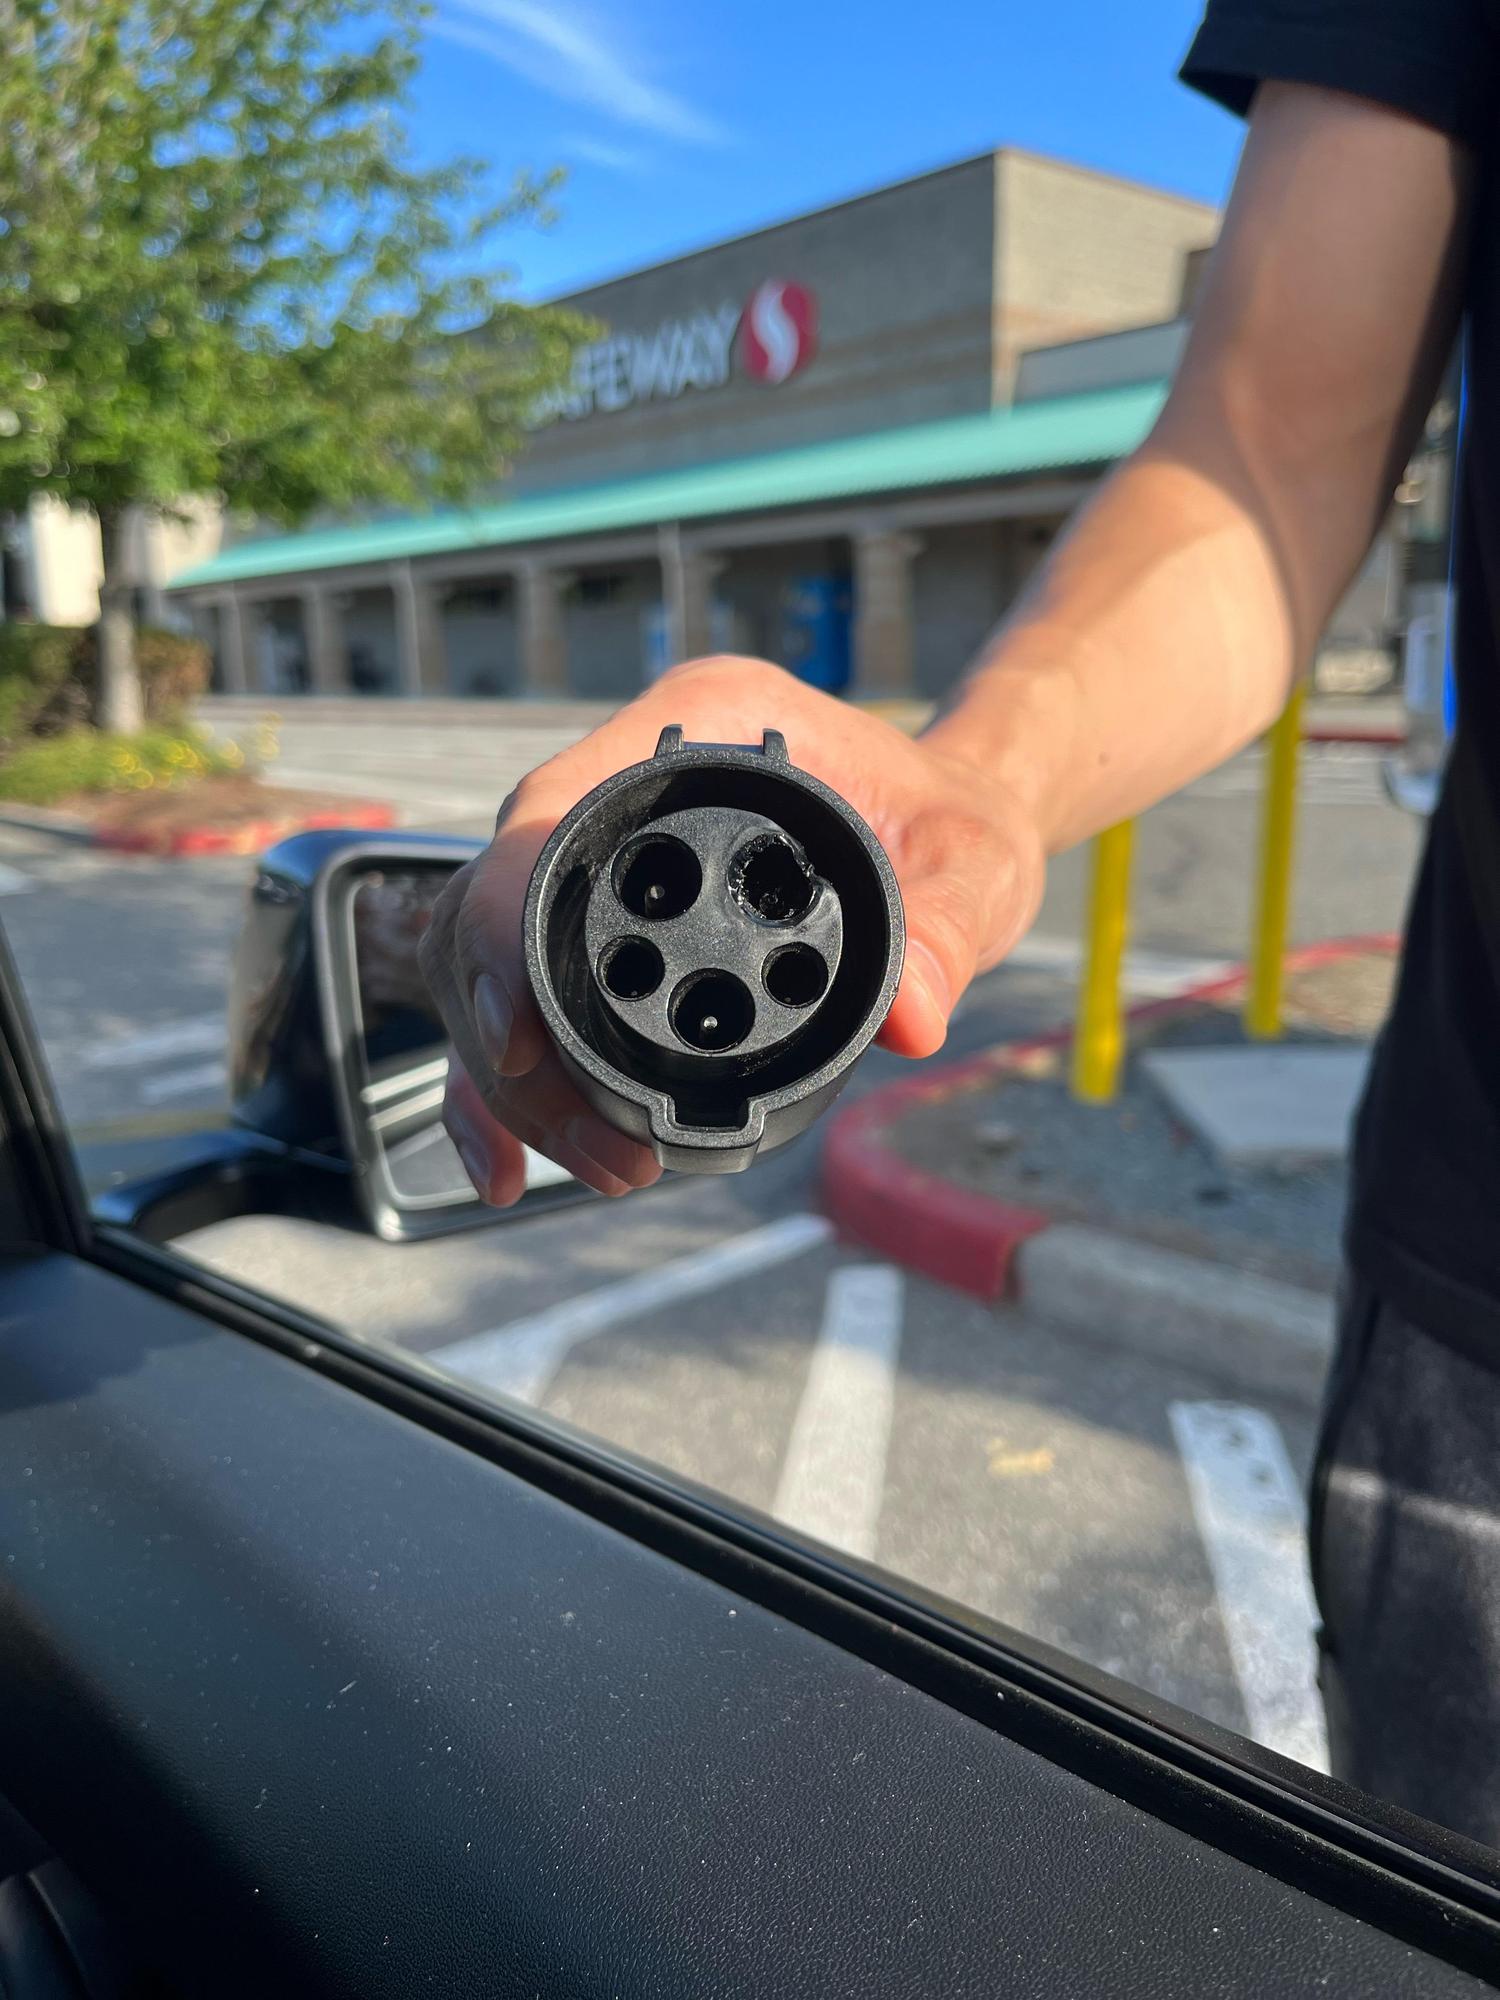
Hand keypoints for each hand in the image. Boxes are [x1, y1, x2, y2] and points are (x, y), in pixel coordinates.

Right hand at [418, 655, 1044, 1203]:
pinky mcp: (600, 921)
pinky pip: (519, 1001)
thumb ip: (944, 929)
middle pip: (494, 908)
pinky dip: (506, 1086)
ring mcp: (602, 854)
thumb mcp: (971, 859)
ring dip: (506, 1080)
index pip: (551, 814)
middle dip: (514, 1047)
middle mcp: (625, 784)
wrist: (949, 822)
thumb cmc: (949, 817)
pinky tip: (512, 1166)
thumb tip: (911, 1018)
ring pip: (486, 966)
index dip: (504, 923)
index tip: (520, 1037)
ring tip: (583, 1167)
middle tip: (604, 1148)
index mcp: (700, 724)